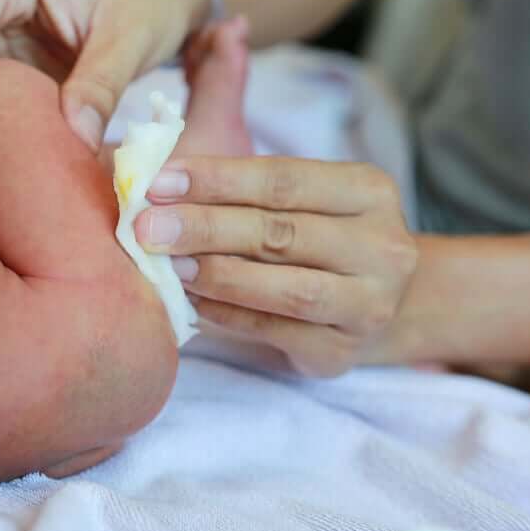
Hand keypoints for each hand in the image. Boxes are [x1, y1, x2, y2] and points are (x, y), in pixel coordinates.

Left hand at [135, 156, 417, 375]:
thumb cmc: (317, 234)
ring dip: (218, 275)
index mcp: (369, 191)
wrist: (375, 299)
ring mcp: (368, 304)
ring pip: (286, 289)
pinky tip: (190, 301)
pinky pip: (274, 331)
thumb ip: (243, 182)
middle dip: (206, 228)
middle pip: (281, 233)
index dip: (217, 179)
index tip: (159, 182)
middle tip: (148, 228)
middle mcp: (382, 247)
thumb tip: (161, 181)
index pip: (283, 179)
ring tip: (169, 266)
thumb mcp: (302, 194)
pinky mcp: (341, 351)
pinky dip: (226, 314)